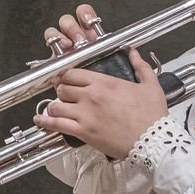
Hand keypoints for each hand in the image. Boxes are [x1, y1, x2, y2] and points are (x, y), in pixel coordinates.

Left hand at [33, 4, 166, 158]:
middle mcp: (91, 95)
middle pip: (62, 88)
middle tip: (64, 97)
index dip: (66, 77)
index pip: (73, 73)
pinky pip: (56, 125)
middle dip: (61, 92)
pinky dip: (45, 123)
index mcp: (104, 82)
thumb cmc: (153, 116)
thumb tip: (134, 52)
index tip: (66, 81)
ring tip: (55, 110)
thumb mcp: (150, 86)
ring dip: (54, 108)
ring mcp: (85, 114)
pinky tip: (40, 122)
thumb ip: (140, 66)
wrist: (155, 141)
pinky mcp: (83, 131)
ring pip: (56, 106)